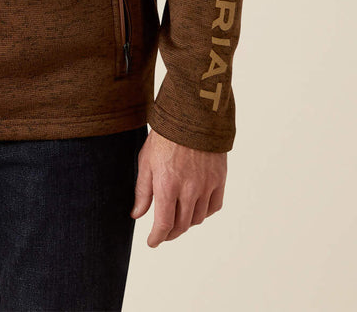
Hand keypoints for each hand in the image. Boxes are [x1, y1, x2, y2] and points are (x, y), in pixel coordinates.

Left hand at [131, 127, 225, 246]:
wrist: (193, 115)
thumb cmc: (165, 135)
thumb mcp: (146, 160)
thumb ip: (142, 191)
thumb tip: (137, 215)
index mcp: (167, 185)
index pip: (164, 224)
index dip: (157, 237)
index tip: (152, 242)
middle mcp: (189, 189)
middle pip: (181, 225)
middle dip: (170, 233)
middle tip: (163, 233)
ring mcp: (206, 185)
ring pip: (197, 218)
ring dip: (186, 224)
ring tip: (177, 219)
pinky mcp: (219, 180)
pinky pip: (213, 207)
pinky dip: (204, 213)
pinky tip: (195, 208)